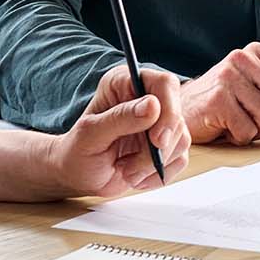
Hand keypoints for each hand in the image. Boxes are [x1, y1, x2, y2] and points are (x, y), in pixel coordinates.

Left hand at [45, 65, 190, 196]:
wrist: (79, 176)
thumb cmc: (78, 151)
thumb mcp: (90, 134)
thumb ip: (120, 118)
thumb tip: (153, 106)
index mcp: (125, 83)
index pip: (164, 84)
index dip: (168, 110)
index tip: (157, 140)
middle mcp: (147, 98)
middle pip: (176, 115)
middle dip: (158, 148)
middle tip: (132, 167)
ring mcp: (160, 122)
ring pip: (181, 139)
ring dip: (153, 164)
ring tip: (126, 170)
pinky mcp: (168, 144)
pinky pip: (180, 158)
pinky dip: (158, 173)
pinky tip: (136, 176)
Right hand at [181, 43, 259, 144]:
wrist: (180, 110)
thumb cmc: (221, 101)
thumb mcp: (256, 90)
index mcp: (256, 52)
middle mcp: (243, 59)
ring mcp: (229, 78)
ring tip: (245, 125)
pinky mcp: (218, 99)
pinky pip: (249, 129)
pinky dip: (244, 137)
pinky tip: (230, 130)